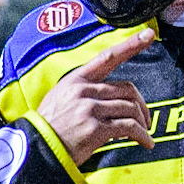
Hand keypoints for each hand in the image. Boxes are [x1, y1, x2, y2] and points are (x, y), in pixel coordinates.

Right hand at [32, 28, 157, 163]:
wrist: (36, 149)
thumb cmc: (48, 128)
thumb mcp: (59, 98)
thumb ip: (83, 92)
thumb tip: (109, 97)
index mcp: (75, 80)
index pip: (108, 58)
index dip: (130, 45)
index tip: (148, 34)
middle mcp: (83, 91)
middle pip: (127, 89)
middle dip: (141, 105)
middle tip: (144, 118)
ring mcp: (89, 109)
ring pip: (130, 108)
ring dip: (141, 122)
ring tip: (143, 133)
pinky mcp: (96, 128)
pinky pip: (128, 127)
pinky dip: (141, 135)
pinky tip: (145, 142)